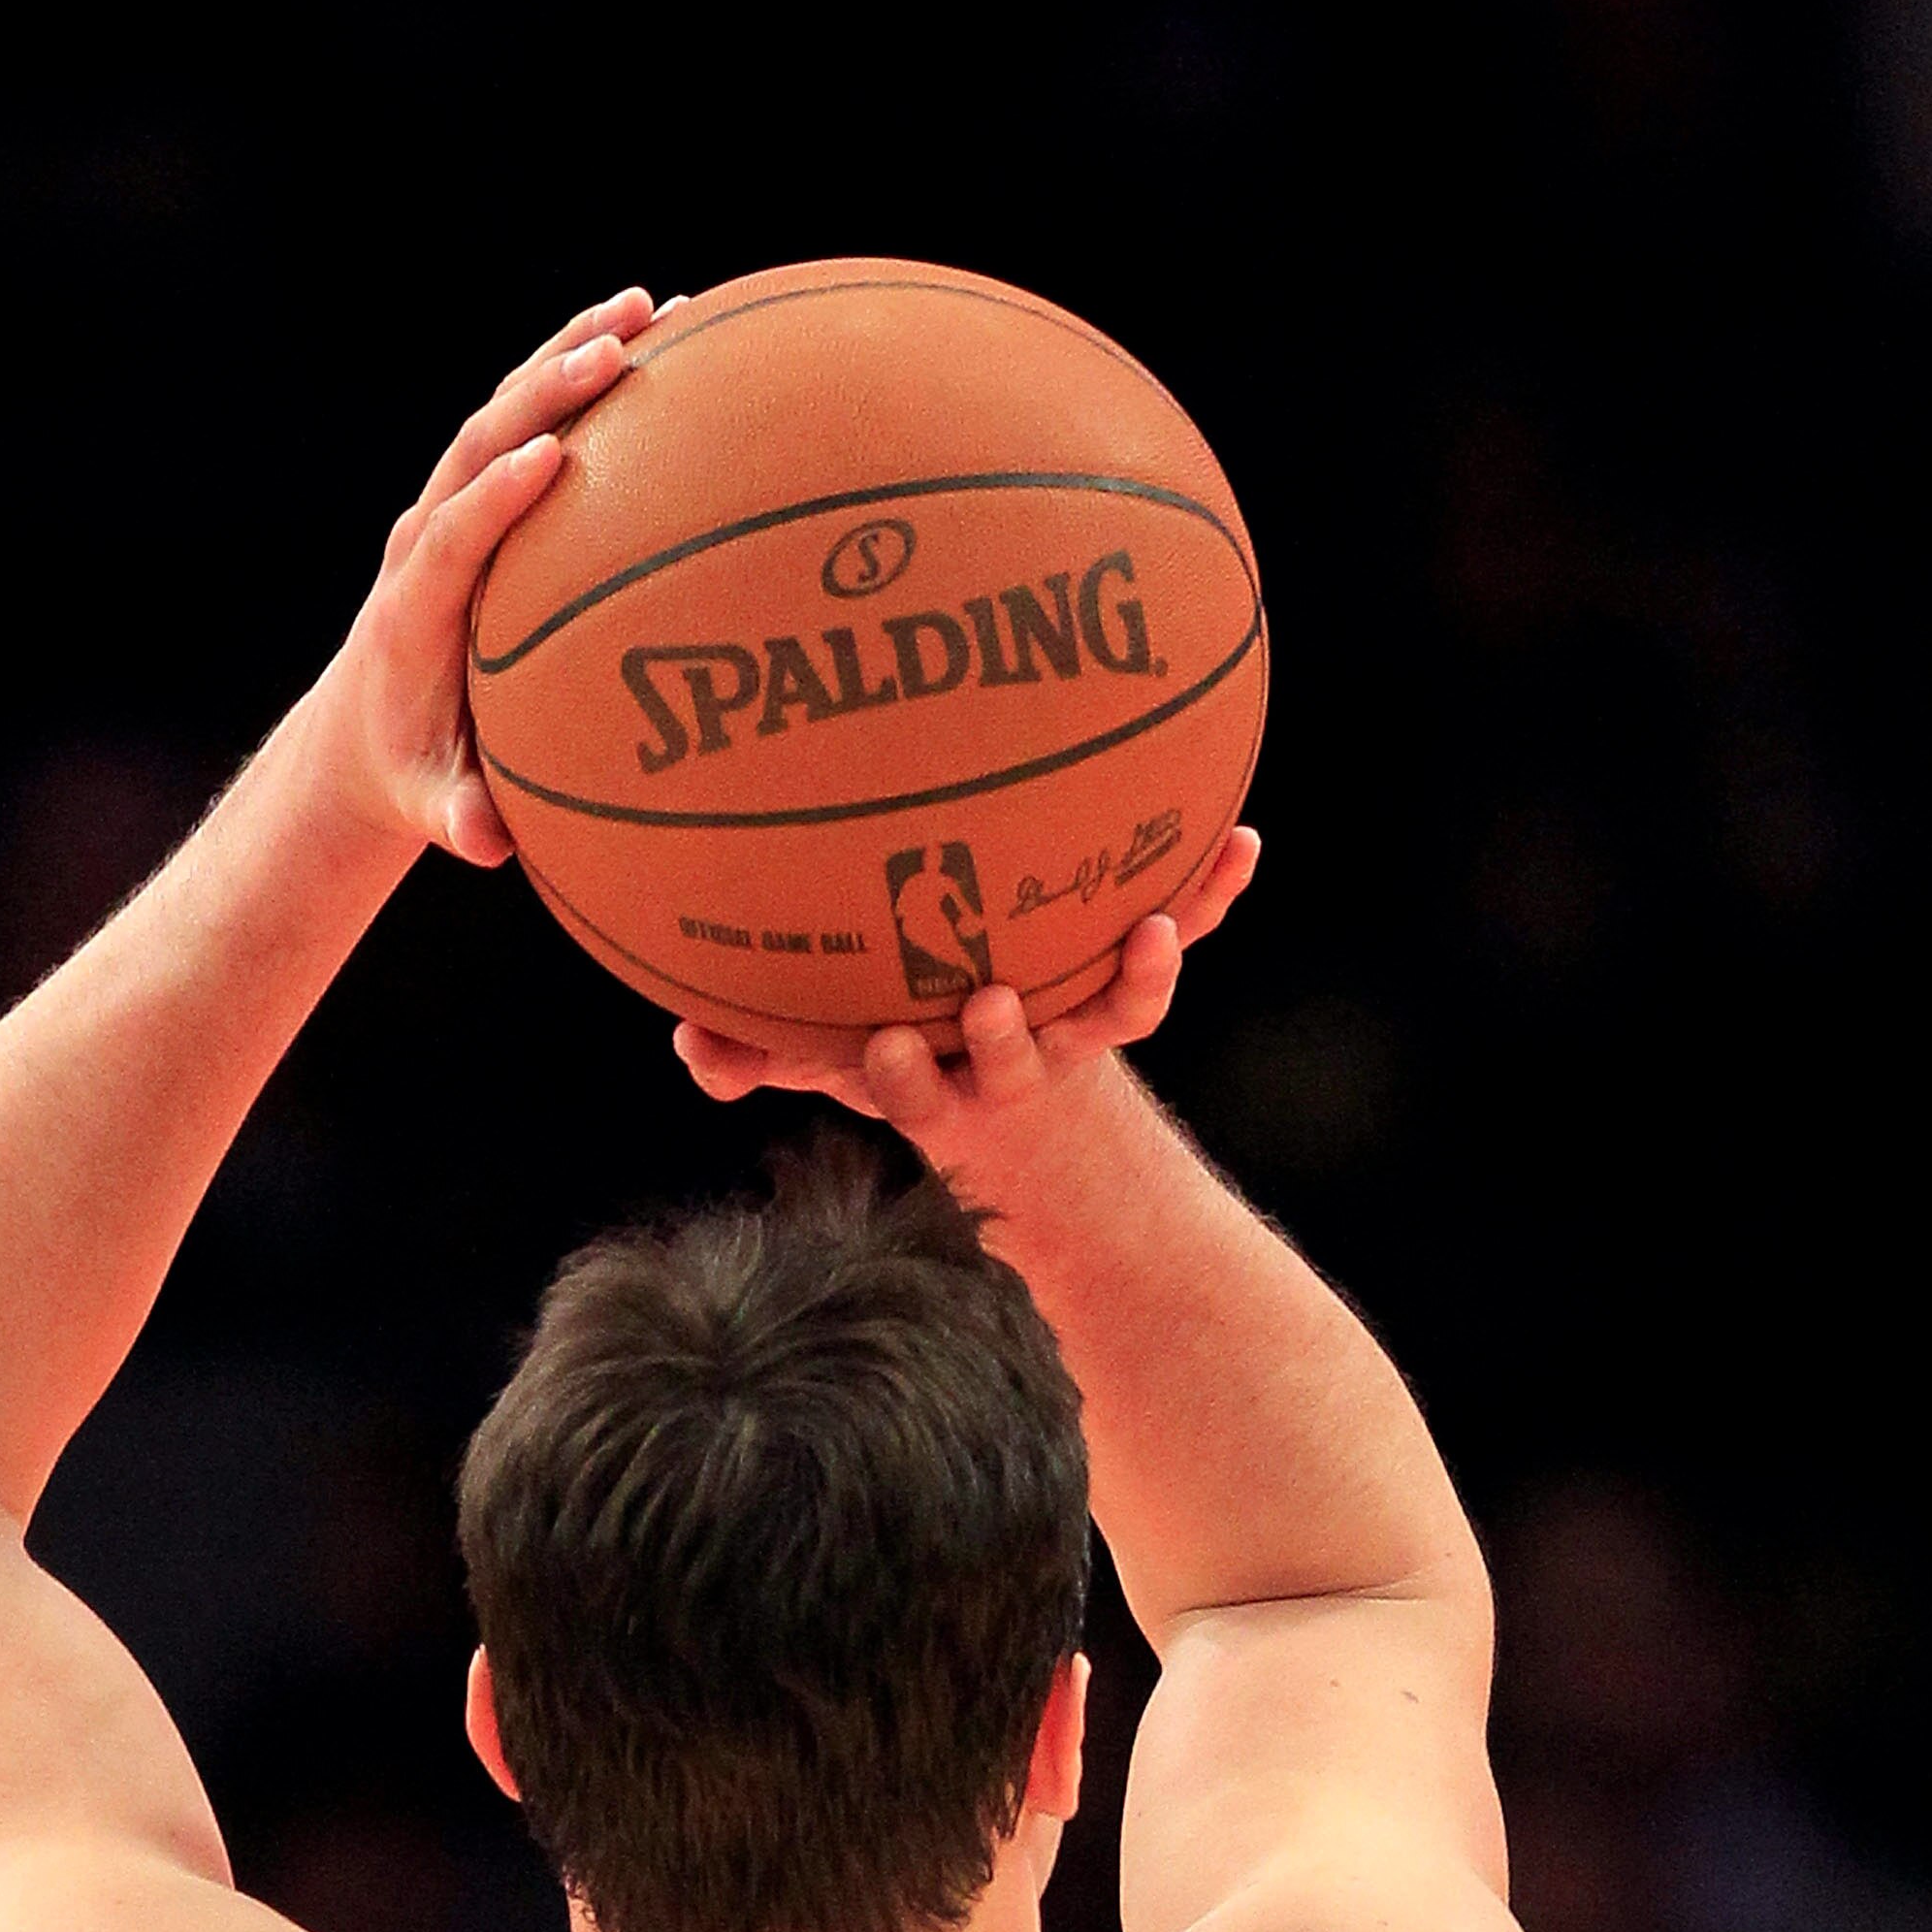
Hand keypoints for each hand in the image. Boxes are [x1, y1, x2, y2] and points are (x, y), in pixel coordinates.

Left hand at [314, 289, 663, 862]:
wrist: (364, 728)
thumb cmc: (412, 770)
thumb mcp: (428, 804)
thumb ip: (457, 816)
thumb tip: (489, 841)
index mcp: (414, 605)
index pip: (452, 532)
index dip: (495, 493)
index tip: (550, 456)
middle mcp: (427, 535)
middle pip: (480, 440)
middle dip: (544, 390)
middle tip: (619, 348)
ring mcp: (453, 505)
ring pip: (508, 409)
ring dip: (572, 352)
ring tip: (653, 306)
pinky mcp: (482, 497)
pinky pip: (535, 424)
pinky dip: (584, 377)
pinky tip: (660, 341)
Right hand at [672, 825, 1260, 1175]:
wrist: (995, 1063)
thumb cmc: (888, 1036)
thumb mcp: (815, 1045)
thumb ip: (749, 1048)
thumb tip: (689, 1047)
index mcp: (940, 1079)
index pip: (920, 1091)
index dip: (908, 1078)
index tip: (887, 1044)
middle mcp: (1014, 1059)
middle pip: (1019, 1063)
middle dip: (1008, 1042)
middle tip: (990, 1002)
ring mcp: (1076, 1020)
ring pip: (1111, 1011)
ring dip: (1138, 979)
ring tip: (1153, 930)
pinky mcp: (1125, 976)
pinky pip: (1175, 935)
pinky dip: (1207, 894)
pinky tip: (1243, 841)